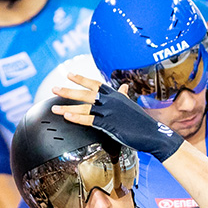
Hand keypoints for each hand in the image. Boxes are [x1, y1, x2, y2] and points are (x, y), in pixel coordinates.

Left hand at [50, 74, 182, 160]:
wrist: (153, 133)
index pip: (95, 83)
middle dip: (68, 91)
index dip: (81, 78)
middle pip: (85, 94)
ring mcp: (109, 112)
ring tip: (54, 107)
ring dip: (67, 107)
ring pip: (84, 108)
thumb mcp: (130, 104)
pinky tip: (67, 117)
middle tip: (54, 88)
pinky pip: (89, 121)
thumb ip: (123, 96)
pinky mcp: (109, 125)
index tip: (69, 74)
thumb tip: (124, 87)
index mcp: (115, 95)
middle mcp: (111, 101)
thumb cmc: (141, 121)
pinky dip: (77, 118)